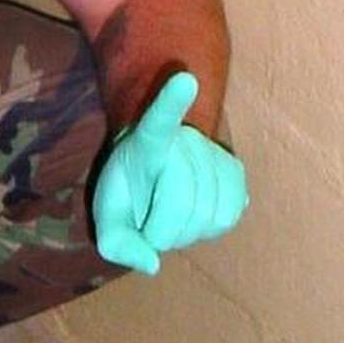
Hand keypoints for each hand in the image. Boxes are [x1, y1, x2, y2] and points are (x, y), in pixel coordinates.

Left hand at [92, 72, 247, 273]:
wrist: (156, 167)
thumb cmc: (129, 190)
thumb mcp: (107, 216)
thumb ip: (116, 244)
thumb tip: (152, 263)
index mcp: (148, 142)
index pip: (159, 121)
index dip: (170, 103)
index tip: (184, 78)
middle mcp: (186, 141)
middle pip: (181, 206)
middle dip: (161, 232)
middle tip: (150, 218)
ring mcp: (215, 154)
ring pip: (207, 218)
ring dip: (185, 233)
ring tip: (171, 213)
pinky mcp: (235, 172)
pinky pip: (228, 217)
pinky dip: (208, 228)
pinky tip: (195, 212)